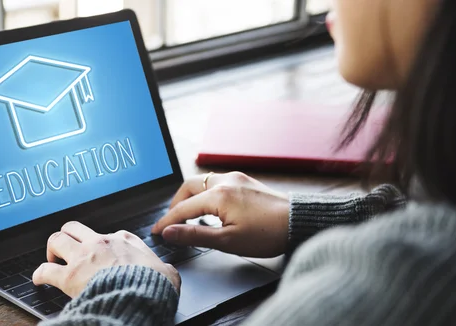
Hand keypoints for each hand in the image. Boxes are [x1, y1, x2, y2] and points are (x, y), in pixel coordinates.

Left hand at [33, 221, 180, 297]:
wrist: (141, 296)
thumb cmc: (154, 285)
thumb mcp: (167, 272)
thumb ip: (163, 268)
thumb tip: (168, 273)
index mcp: (124, 240)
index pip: (108, 234)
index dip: (102, 244)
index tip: (102, 253)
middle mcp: (100, 243)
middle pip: (74, 227)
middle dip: (68, 235)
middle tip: (67, 248)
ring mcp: (83, 257)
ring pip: (56, 239)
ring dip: (52, 249)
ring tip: (52, 258)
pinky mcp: (70, 276)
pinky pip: (45, 270)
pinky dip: (39, 274)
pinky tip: (39, 279)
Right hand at [151, 172, 288, 257]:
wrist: (299, 222)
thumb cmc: (268, 233)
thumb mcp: (228, 241)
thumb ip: (195, 235)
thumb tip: (170, 232)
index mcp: (218, 195)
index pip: (183, 208)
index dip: (167, 221)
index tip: (157, 231)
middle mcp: (225, 181)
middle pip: (188, 186)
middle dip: (176, 203)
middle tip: (172, 221)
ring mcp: (236, 178)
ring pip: (202, 181)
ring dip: (191, 196)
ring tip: (188, 216)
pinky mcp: (245, 181)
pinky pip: (216, 182)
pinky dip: (205, 193)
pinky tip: (210, 208)